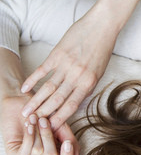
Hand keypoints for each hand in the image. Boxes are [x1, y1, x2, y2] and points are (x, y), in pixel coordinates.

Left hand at [1, 95, 79, 154]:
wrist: (21, 103)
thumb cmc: (43, 114)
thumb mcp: (61, 127)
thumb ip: (70, 142)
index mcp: (55, 154)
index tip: (67, 143)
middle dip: (49, 136)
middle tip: (45, 120)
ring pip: (40, 152)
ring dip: (38, 131)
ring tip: (34, 119)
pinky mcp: (14, 154)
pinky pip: (26, 151)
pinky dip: (29, 135)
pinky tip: (29, 124)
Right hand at [20, 10, 116, 129]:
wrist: (102, 26)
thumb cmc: (102, 49)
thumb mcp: (99, 72)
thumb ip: (86, 86)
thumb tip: (76, 102)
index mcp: (89, 82)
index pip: (72, 106)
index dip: (60, 118)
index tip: (51, 128)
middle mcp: (77, 76)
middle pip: (57, 100)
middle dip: (44, 113)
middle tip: (33, 123)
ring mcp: (66, 65)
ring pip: (47, 88)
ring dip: (35, 101)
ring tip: (25, 111)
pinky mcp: (57, 54)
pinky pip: (42, 70)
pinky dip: (32, 80)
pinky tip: (24, 89)